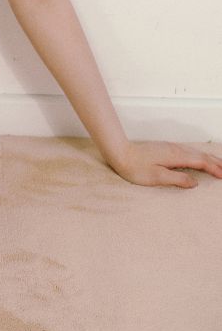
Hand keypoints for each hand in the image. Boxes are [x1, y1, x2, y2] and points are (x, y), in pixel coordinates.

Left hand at [107, 140, 221, 187]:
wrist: (120, 152)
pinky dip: (199, 155)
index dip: (214, 168)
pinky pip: (189, 151)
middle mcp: (176, 149)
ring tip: (218, 164)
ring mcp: (171, 147)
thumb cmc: (135, 167)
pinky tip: (199, 158)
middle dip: (216, 162)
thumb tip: (195, 183)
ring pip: (195, 152)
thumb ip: (177, 180)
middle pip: (201, 155)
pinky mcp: (166, 148)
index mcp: (176, 156)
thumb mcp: (157, 177)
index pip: (201, 161)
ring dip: (208, 158)